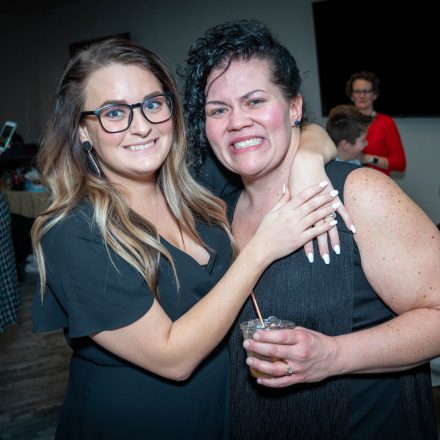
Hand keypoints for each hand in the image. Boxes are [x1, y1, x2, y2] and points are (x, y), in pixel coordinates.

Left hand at [243, 326, 339, 387]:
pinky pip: (282, 383)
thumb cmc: (317, 342)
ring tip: (249, 361)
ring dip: (260, 366)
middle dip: (257, 348)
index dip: (266, 336)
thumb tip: (268, 330)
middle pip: (274, 352)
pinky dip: (269, 382)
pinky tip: (260, 379)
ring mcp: (299, 368)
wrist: (334, 357)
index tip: (255, 334)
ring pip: (275, 369)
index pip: (280, 336)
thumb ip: (288, 331)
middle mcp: (299, 354)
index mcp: (301, 339)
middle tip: (247, 345)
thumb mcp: (304, 331)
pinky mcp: (299, 379)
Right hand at [251, 181, 338, 264]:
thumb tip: (286, 187)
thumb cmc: (265, 230)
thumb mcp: (271, 213)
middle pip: (311, 205)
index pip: (302, 196)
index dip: (314, 189)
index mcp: (285, 210)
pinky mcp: (299, 240)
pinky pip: (315, 232)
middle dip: (324, 198)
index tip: (323, 183)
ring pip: (315, 217)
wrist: (261, 248)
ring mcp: (296, 229)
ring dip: (327, 210)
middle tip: (335, 192)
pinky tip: (333, 222)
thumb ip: (281, 200)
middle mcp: (291, 218)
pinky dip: (325, 227)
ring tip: (337, 204)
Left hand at [290, 149, 355, 263]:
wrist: (305, 164)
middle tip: (325, 260)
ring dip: (333, 239)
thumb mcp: (289, 196)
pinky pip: (342, 211)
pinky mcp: (332, 198)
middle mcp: (313, 210)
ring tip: (336, 252)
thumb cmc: (295, 180)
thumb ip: (288, 208)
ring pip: (329, 226)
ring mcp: (324, 204)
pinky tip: (353, 231)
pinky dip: (347, 220)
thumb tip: (284, 218)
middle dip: (321, 247)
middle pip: (317, 233)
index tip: (311, 259)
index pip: (304, 232)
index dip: (308, 246)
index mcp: (302, 212)